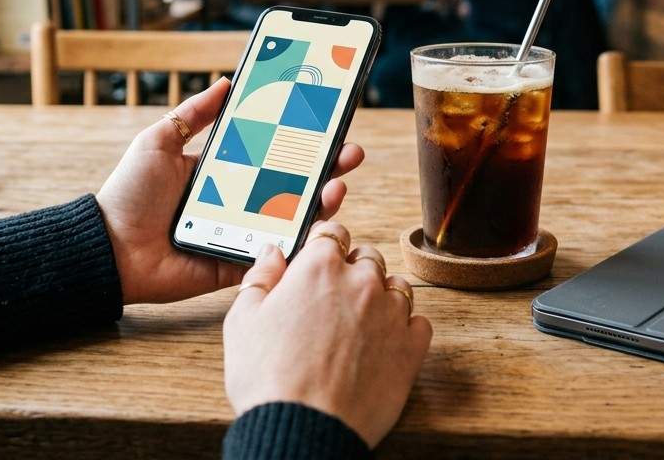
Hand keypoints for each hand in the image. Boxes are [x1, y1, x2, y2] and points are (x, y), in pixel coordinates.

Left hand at [96, 79, 365, 303]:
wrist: (107, 248)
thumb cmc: (128, 194)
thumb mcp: (159, 141)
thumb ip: (193, 114)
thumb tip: (226, 81)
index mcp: (225, 173)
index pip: (273, 152)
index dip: (302, 139)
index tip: (329, 122)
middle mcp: (239, 202)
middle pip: (294, 184)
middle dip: (327, 168)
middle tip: (350, 152)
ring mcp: (243, 234)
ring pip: (294, 219)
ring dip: (323, 202)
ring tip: (338, 185)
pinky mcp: (238, 264)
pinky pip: (275, 255)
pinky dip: (300, 243)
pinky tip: (320, 225)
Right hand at [224, 222, 432, 447]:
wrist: (304, 430)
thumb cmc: (268, 379)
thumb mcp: (243, 321)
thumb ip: (260, 277)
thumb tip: (272, 253)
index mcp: (319, 268)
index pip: (332, 233)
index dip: (323, 246)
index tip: (318, 260)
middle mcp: (361, 282)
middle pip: (367, 257)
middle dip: (352, 271)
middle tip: (332, 300)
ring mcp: (390, 314)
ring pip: (397, 286)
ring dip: (381, 296)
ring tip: (360, 322)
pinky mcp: (410, 349)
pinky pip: (419, 322)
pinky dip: (406, 328)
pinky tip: (386, 342)